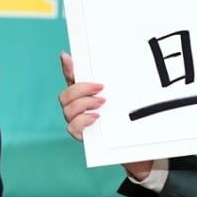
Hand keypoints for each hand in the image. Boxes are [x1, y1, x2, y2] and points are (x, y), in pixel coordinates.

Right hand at [58, 51, 154, 179]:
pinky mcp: (80, 134)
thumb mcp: (118, 96)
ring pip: (67, 109)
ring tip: (101, 103)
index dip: (67, 67)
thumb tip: (101, 63)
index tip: (67, 56)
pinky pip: (72, 127)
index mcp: (83, 92)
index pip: (70, 77)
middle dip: (81, 89)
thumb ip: (109, 82)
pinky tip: (95, 117)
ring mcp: (76, 120)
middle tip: (100, 88)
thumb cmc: (122, 115)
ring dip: (84, 104)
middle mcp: (75, 106)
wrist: (131, 140)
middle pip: (65, 95)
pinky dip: (83, 120)